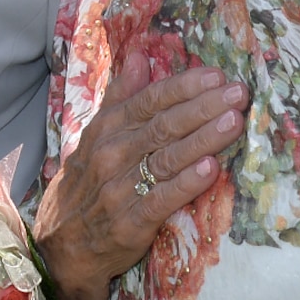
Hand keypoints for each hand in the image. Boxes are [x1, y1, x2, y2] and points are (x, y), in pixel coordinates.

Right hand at [33, 53, 247, 299]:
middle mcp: (112, 154)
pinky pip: (161, 200)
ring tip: (233, 121)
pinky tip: (210, 169)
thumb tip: (139, 55)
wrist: (62, 245)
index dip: (183, 86)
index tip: (216, 75)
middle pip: (163, 125)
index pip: (149, 100)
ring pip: (167, 159)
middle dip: (203, 107)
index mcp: (107, 129)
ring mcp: (120, 188)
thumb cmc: (87, 184)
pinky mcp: (129, 222)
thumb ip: (120, 96)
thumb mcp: (96, 135)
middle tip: (238, 93)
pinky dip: (186, 184)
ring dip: (203, 139)